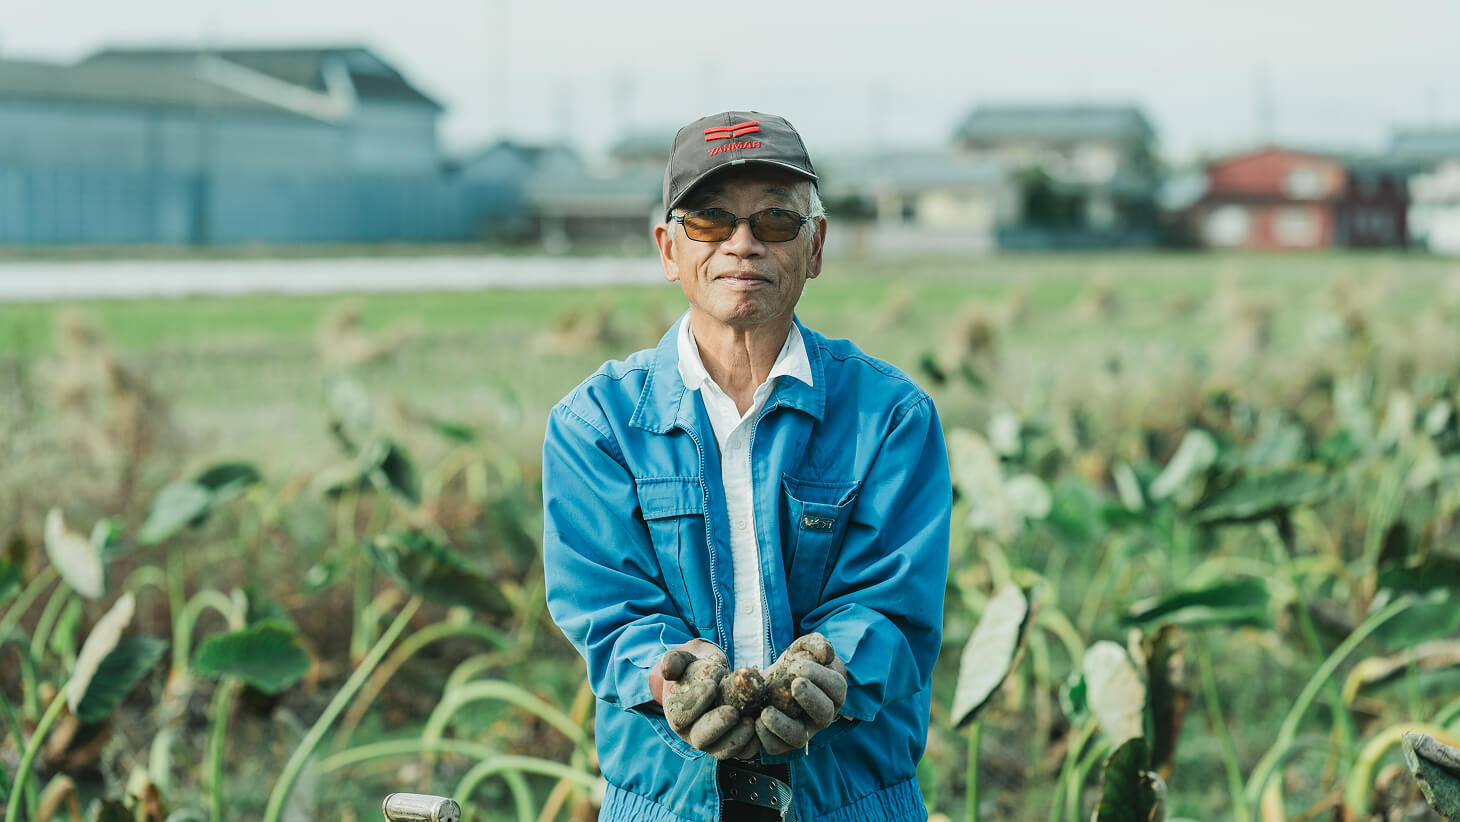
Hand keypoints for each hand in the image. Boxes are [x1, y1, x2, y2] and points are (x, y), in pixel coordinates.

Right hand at [651, 641, 758, 759]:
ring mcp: (713, 743)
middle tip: (733, 712)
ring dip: (737, 739)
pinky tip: (759, 728)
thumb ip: (673, 661)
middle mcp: (693, 734)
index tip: (712, 685)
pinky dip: (752, 744)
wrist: (712, 679)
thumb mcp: (682, 661)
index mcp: (677, 715)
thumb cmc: (695, 671)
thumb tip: (667, 671)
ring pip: (722, 751)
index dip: (696, 702)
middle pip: (701, 739)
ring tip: (749, 722)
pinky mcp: (732, 746)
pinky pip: (742, 753)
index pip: (681, 716)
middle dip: (718, 725)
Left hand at [755, 633, 847, 755]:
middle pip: (824, 714)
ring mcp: (804, 731)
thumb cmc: (794, 663)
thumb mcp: (804, 647)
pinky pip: (777, 747)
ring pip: (800, 738)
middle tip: (794, 684)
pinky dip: (765, 736)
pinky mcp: (783, 742)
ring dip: (783, 725)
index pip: (836, 688)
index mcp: (833, 692)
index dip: (820, 677)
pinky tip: (756, 720)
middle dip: (810, 698)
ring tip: (767, 711)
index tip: (798, 665)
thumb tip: (825, 654)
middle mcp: (822, 715)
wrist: (771, 679)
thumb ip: (816, 644)